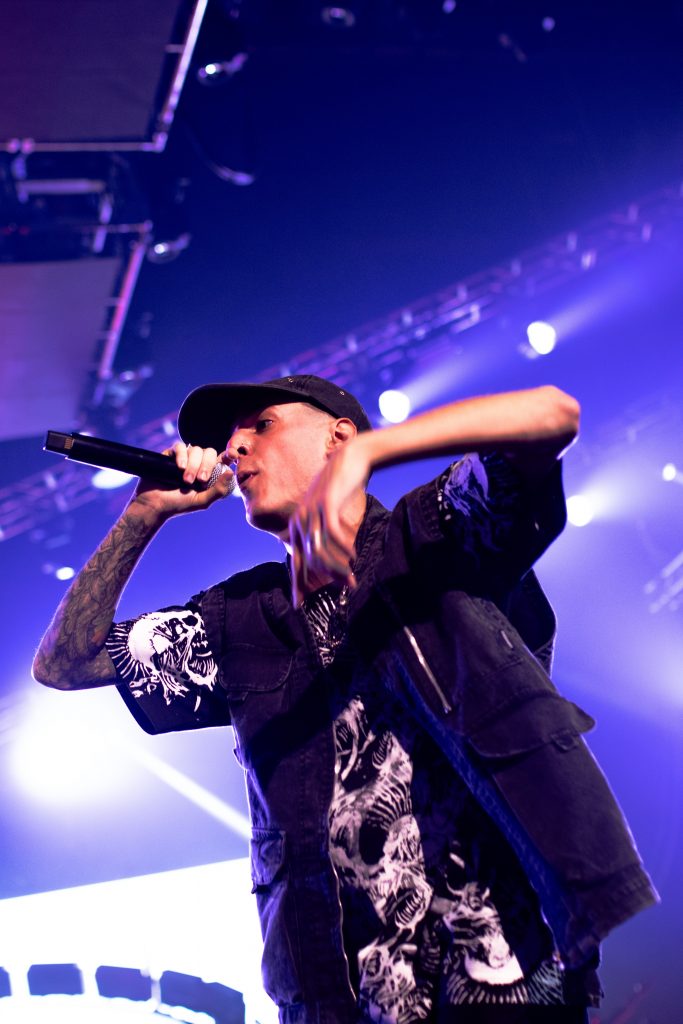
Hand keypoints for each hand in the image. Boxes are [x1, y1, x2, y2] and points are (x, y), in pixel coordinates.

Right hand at [129, 443, 234, 520]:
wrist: (155, 504)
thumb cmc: (179, 505)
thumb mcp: (202, 501)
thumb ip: (218, 489)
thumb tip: (230, 472)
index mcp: (209, 473)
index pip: (222, 459)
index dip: (229, 454)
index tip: (233, 455)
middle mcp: (198, 463)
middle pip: (209, 452)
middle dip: (206, 466)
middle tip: (200, 480)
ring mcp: (185, 458)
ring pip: (196, 450)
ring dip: (192, 465)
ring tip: (185, 481)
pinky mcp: (171, 454)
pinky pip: (180, 446)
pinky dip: (182, 455)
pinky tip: (179, 467)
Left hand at [288, 436, 371, 607]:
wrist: (351, 458)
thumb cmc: (341, 488)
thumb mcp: (327, 512)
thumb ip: (323, 533)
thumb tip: (332, 560)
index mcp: (298, 525)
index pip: (295, 562)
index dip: (296, 585)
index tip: (298, 606)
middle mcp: (300, 520)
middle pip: (309, 561)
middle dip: (328, 578)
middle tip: (348, 586)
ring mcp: (312, 512)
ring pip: (321, 551)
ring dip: (338, 567)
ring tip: (352, 575)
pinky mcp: (326, 505)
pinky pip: (333, 535)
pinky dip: (344, 548)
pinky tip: (354, 554)